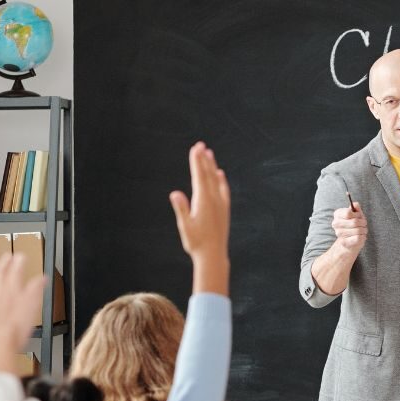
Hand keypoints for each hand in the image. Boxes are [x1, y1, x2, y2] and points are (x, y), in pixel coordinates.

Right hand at [0, 255, 43, 381]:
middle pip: (0, 275)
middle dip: (3, 264)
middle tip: (8, 255)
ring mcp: (12, 298)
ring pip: (15, 277)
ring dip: (18, 266)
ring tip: (22, 258)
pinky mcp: (26, 303)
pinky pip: (34, 290)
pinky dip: (38, 283)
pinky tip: (43, 278)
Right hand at [169, 141, 229, 264]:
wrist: (214, 256)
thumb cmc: (196, 243)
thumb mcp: (185, 227)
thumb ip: (182, 209)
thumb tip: (175, 193)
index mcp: (204, 201)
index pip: (200, 176)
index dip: (197, 161)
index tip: (195, 148)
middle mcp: (215, 200)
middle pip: (208, 175)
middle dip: (204, 159)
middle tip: (201, 144)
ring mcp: (221, 204)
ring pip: (217, 181)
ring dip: (212, 166)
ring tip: (209, 153)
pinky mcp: (224, 210)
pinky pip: (223, 190)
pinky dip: (221, 180)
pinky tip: (220, 174)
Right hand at [331, 204, 366, 255]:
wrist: (351, 241)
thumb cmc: (355, 225)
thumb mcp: (357, 214)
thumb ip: (356, 208)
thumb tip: (355, 204)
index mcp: (337, 214)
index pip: (349, 213)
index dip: (357, 215)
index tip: (359, 216)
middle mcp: (335, 223)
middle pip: (354, 222)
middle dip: (363, 223)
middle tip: (363, 224)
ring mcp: (338, 233)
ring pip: (358, 230)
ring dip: (364, 230)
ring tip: (362, 231)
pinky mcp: (344, 242)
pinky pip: (358, 238)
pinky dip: (363, 237)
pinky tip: (360, 236)